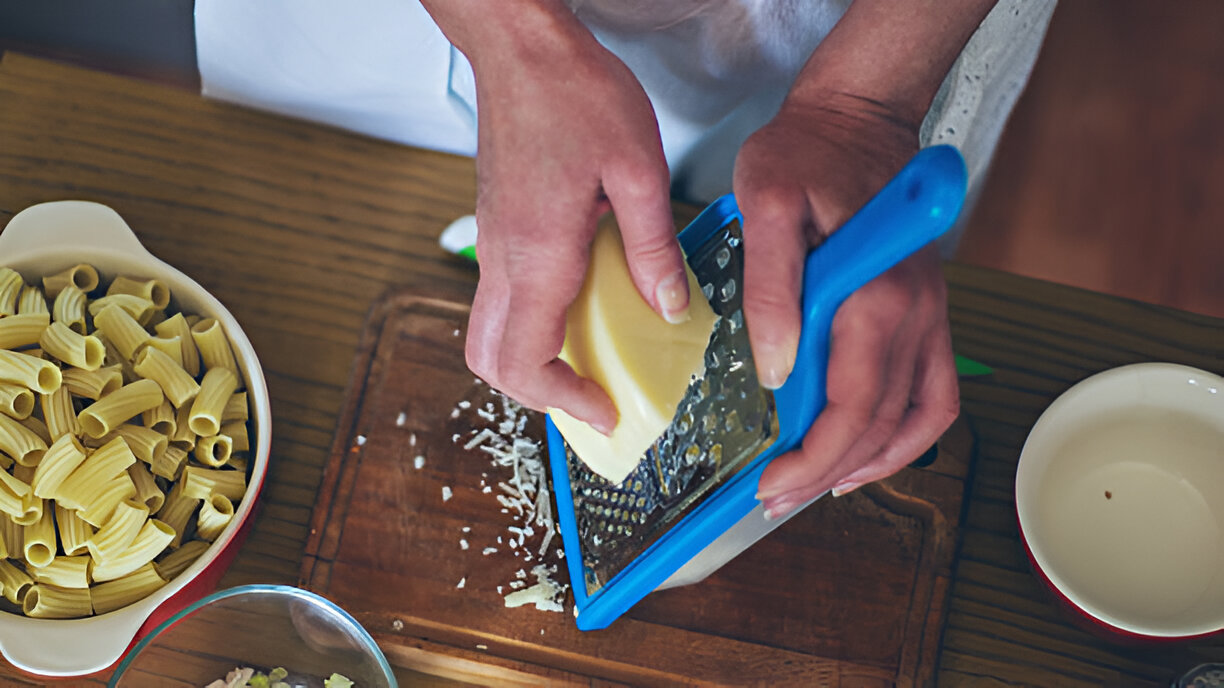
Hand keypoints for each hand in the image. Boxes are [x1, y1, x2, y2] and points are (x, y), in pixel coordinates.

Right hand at [458, 8, 690, 431]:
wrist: (521, 47)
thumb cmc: (573, 93)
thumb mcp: (638, 169)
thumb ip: (653, 247)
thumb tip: (668, 306)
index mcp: (536, 254)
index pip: (526, 362)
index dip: (563, 400)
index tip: (604, 409)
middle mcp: (501, 257)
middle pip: (491, 360)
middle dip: (538, 392)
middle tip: (591, 393)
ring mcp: (491, 242)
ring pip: (491, 331)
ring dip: (534, 359)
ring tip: (590, 357)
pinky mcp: (496, 225)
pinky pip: (502, 296)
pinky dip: (533, 322)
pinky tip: (582, 299)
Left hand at [734, 91, 959, 518]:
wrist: (856, 119)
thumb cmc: (805, 153)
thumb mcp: (764, 201)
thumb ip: (771, 286)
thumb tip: (775, 366)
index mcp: (876, 295)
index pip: (852, 405)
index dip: (813, 458)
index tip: (772, 484)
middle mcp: (914, 314)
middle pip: (881, 424)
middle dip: (828, 473)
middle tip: (777, 497)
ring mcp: (928, 315)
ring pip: (919, 418)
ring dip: (872, 463)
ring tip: (820, 486)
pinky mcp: (925, 312)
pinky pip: (935, 391)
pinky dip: (907, 433)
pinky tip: (867, 447)